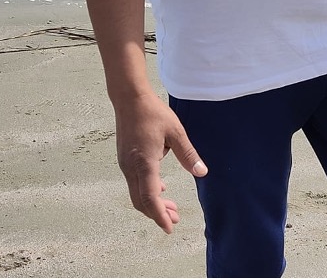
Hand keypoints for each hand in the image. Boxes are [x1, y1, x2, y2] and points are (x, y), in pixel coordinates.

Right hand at [114, 90, 207, 233]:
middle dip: (157, 213)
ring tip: (170, 206)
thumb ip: (188, 154)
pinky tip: (160, 187)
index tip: (169, 227)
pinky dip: (147, 190)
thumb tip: (202, 172)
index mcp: (144, 162)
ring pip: (137, 193)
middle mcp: (131, 167)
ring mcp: (125, 163)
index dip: (159, 215)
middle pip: (141, 201)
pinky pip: (134, 182)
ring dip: (152, 202)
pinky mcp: (124, 158)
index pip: (150, 198)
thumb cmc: (153, 112)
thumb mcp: (176, 131)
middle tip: (175, 219)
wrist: (129, 98)